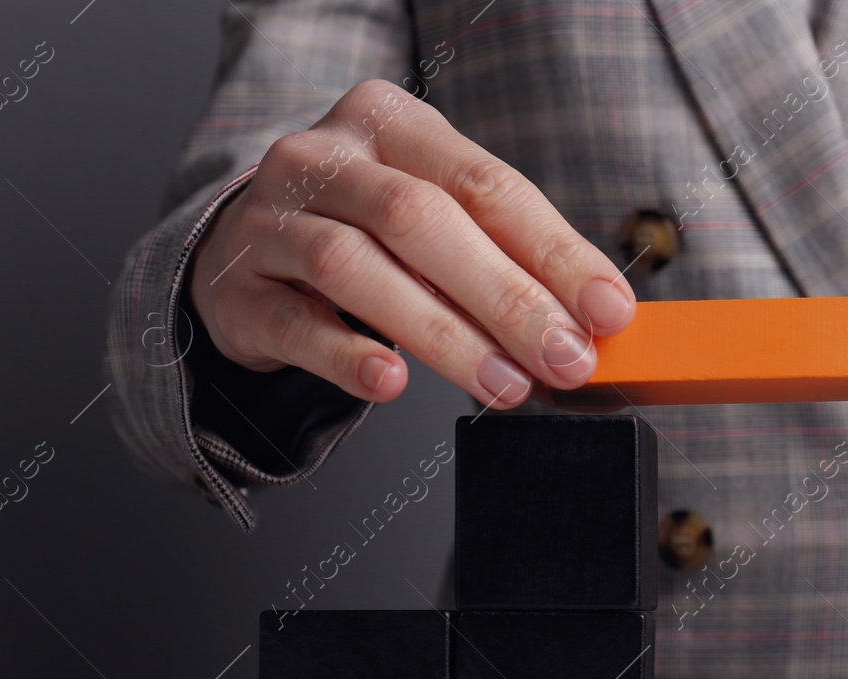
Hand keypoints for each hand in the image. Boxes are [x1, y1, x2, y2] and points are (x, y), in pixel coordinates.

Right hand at [188, 80, 634, 409]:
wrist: (245, 256)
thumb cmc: (365, 234)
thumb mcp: (438, 219)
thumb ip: (507, 256)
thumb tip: (596, 322)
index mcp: (391, 124)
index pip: (486, 184)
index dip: (554, 251)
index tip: (609, 311)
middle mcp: (325, 158)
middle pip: (422, 221)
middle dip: (508, 298)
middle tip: (566, 359)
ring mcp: (270, 221)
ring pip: (356, 268)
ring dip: (444, 335)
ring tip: (505, 385)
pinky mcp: (237, 291)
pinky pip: (295, 323)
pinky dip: (346, 355)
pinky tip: (392, 381)